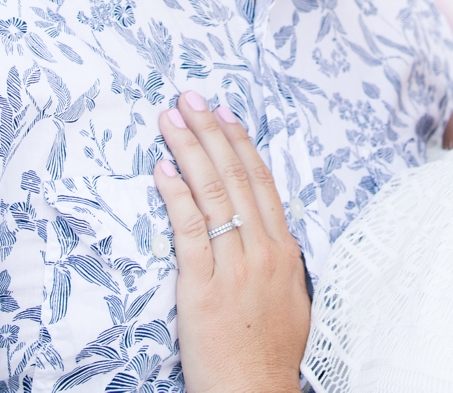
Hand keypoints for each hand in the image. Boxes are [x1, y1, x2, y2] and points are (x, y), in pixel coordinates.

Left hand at [154, 91, 308, 392]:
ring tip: (169, 120)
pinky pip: (190, 231)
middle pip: (235, 177)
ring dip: (188, 150)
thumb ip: (279, 262)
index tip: (224, 114)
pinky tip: (162, 171)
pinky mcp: (203, 288)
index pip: (261, 182)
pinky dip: (176, 196)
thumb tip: (270, 234)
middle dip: (210, 133)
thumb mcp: (290, 299)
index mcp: (284, 251)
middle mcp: (263, 251)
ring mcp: (234, 268)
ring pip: (212, 194)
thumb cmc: (269, 354)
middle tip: (191, 99)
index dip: (240, 143)